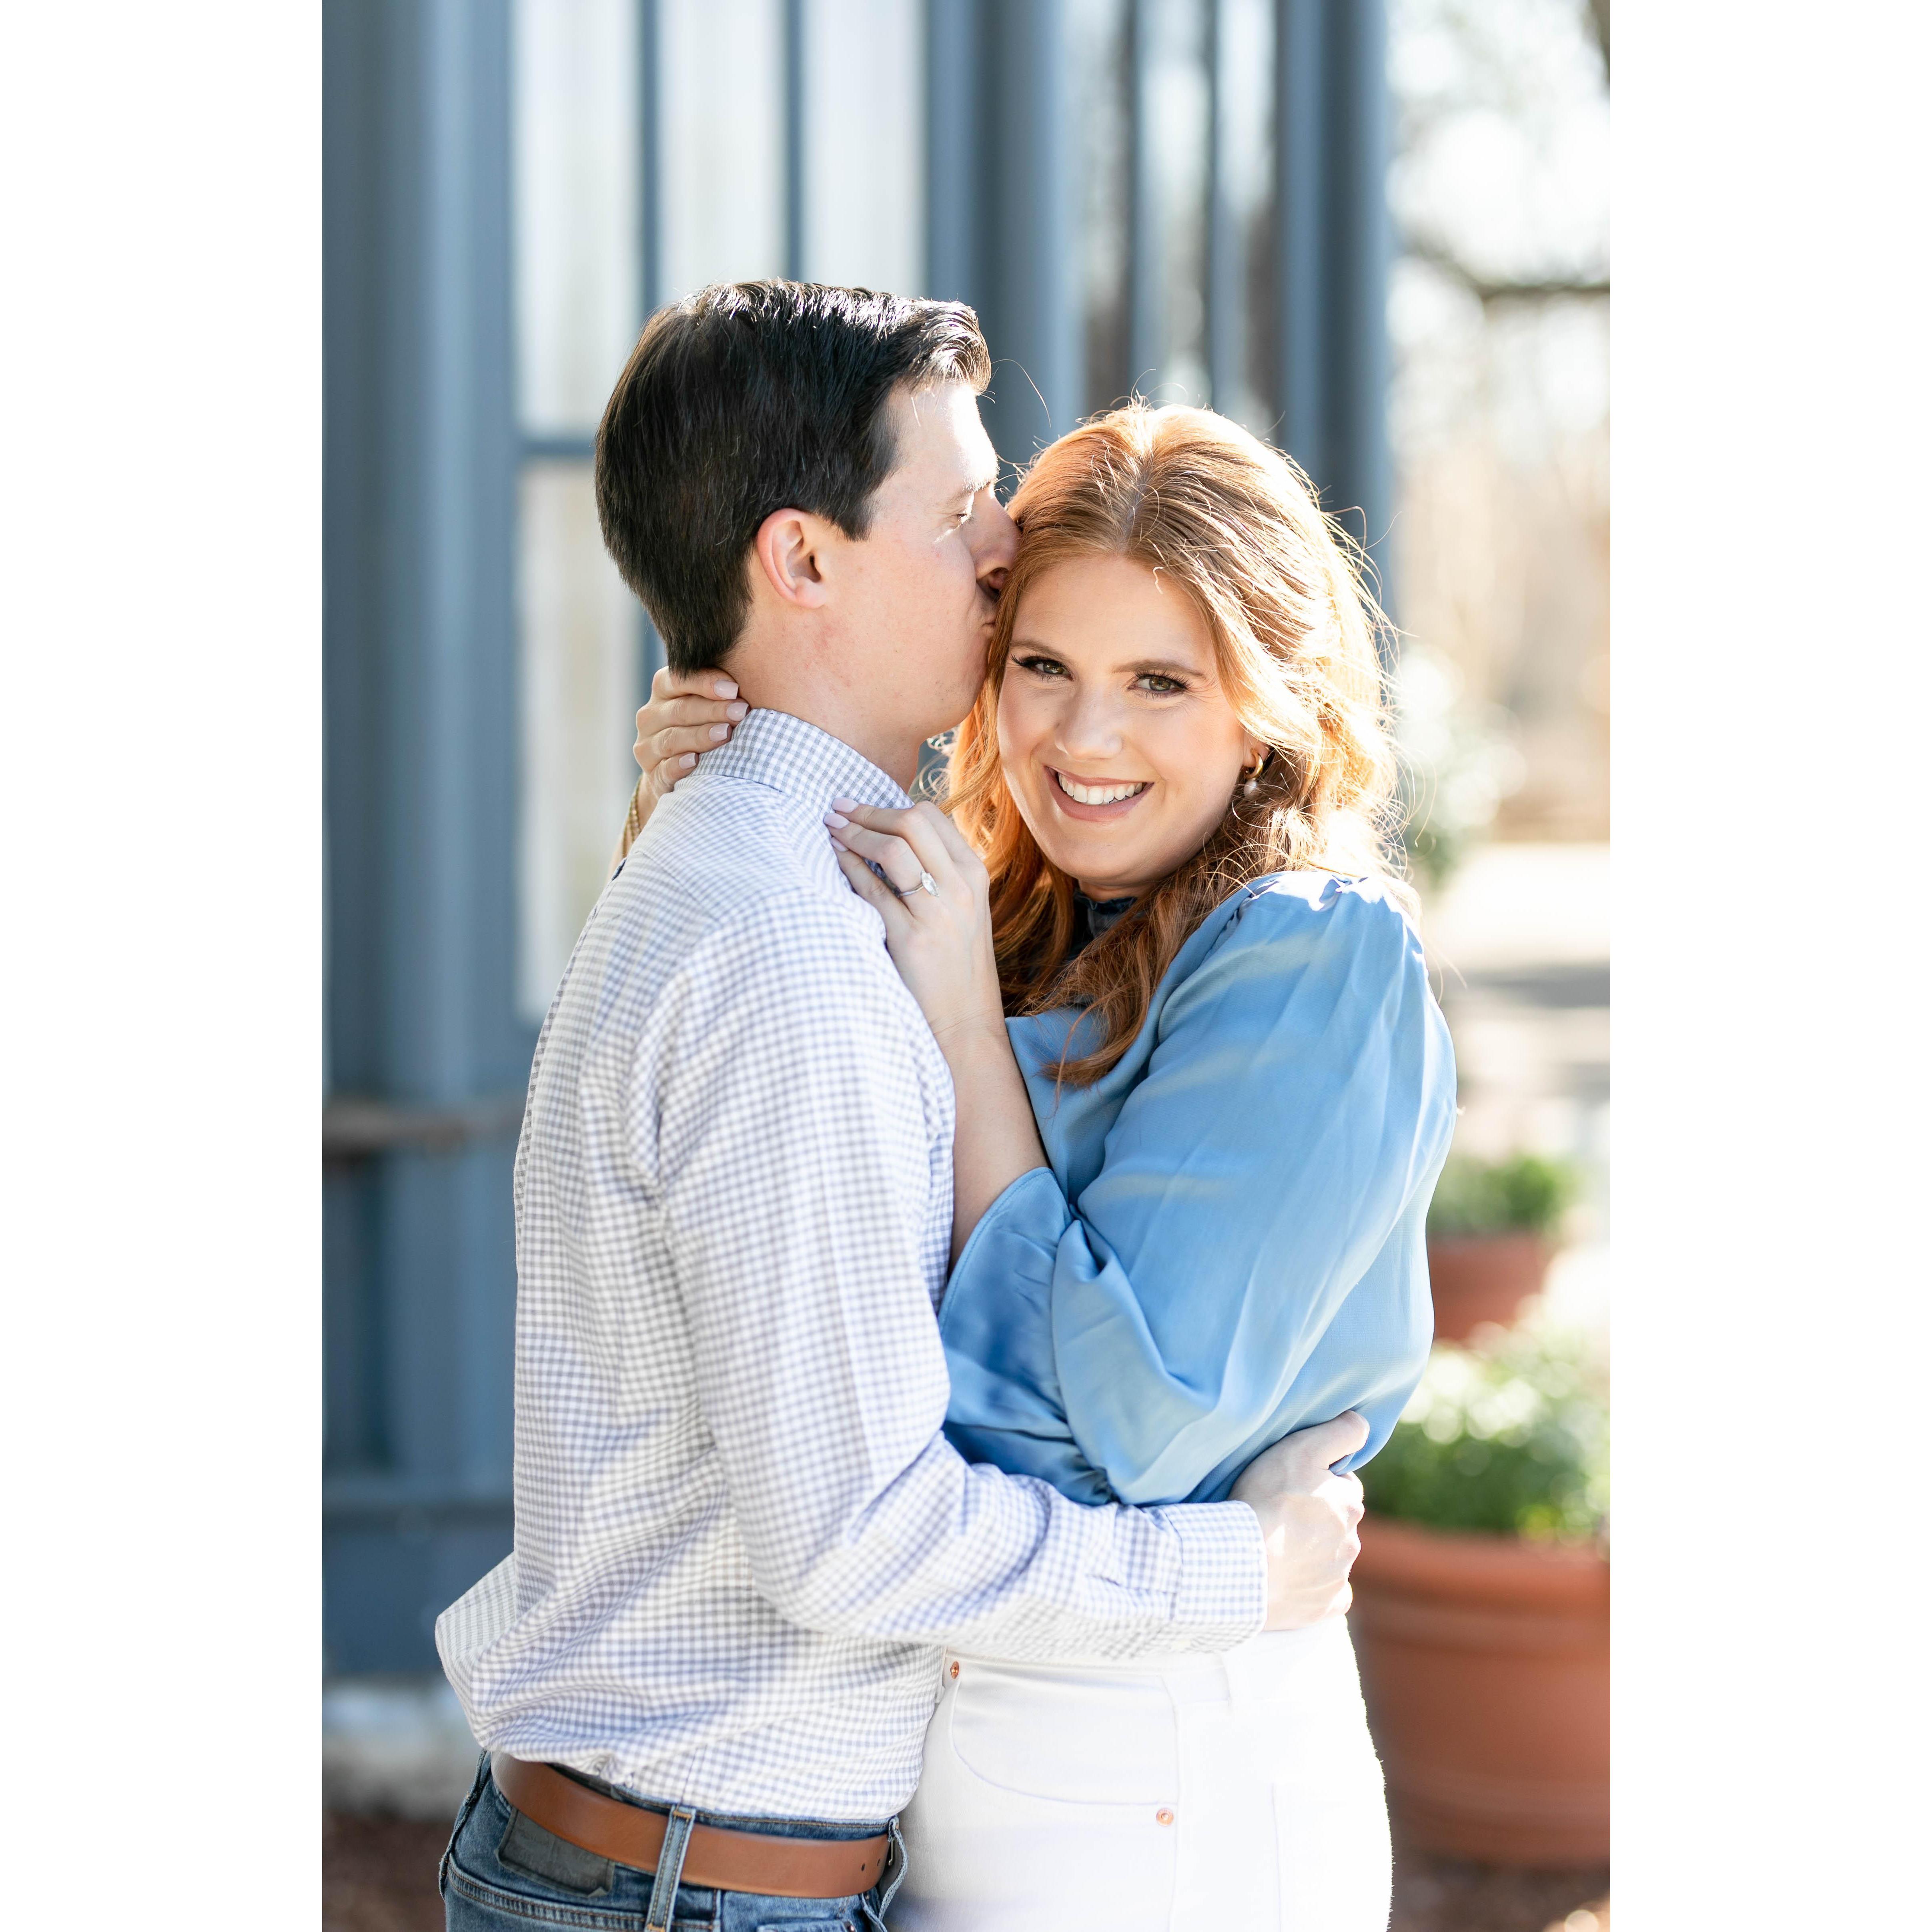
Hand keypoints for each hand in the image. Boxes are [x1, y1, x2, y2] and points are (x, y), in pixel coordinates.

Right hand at [629, 664, 746, 816]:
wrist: (681, 775)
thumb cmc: (707, 727)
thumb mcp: (712, 705)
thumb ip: (723, 692)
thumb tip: (758, 678)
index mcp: (664, 690)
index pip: (679, 679)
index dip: (706, 682)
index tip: (734, 688)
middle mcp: (651, 716)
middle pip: (680, 710)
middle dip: (712, 710)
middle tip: (741, 712)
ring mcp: (648, 746)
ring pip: (672, 739)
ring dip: (700, 736)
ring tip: (726, 734)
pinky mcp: (653, 775)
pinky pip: (664, 769)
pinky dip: (679, 765)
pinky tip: (696, 761)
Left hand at [825, 800, 1002, 1046]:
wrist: (964, 1022)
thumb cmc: (955, 964)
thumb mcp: (961, 910)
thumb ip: (938, 872)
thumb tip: (891, 835)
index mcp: (974, 875)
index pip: (931, 816)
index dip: (889, 805)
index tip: (860, 807)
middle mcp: (960, 888)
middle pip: (911, 822)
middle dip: (867, 811)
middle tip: (837, 810)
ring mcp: (937, 913)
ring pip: (891, 850)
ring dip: (853, 833)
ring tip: (829, 829)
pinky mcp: (911, 939)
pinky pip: (872, 890)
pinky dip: (848, 868)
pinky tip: (833, 860)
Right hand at [1229, 1412, 1369, 1631]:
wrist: (1242, 1563)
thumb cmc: (1268, 1500)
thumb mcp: (1300, 1449)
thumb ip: (1338, 1433)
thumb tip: (1362, 1423)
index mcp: (1349, 1504)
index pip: (1343, 1486)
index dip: (1318, 1482)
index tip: (1292, 1485)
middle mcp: (1352, 1541)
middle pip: (1337, 1522)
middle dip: (1317, 1518)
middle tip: (1279, 1515)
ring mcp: (1338, 1576)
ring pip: (1331, 1556)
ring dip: (1312, 1550)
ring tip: (1275, 1545)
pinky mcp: (1323, 1606)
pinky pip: (1328, 1595)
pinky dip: (1314, 1587)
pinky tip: (1292, 1579)